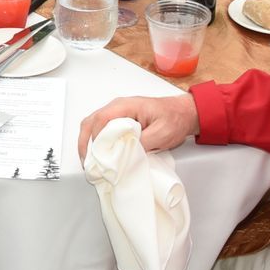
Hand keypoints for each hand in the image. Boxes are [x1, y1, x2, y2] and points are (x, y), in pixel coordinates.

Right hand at [77, 95, 198, 158]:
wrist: (183, 113)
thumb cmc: (174, 119)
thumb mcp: (162, 134)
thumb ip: (143, 143)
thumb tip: (126, 155)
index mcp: (126, 106)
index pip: (101, 120)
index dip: (95, 140)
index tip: (96, 157)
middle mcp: (118, 106)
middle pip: (91, 122)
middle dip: (85, 143)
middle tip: (88, 163)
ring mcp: (118, 112)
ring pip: (93, 125)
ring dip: (89, 142)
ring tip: (91, 162)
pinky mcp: (120, 120)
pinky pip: (102, 129)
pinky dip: (97, 142)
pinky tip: (100, 155)